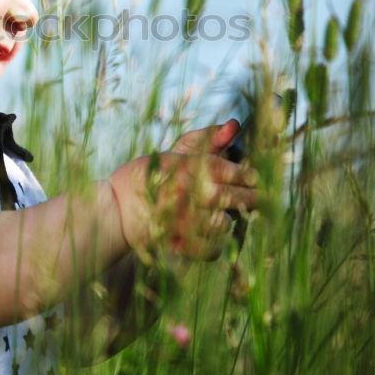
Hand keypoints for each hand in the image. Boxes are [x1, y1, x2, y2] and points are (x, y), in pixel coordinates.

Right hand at [107, 119, 257, 259]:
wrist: (114, 210)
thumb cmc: (145, 178)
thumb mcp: (173, 153)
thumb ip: (206, 138)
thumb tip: (236, 124)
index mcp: (186, 167)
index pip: (229, 169)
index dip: (246, 174)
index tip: (254, 177)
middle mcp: (187, 193)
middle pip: (231, 196)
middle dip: (251, 197)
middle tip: (260, 198)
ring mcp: (183, 221)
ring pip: (223, 224)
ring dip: (229, 221)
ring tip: (230, 216)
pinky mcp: (178, 244)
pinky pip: (210, 250)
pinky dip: (216, 246)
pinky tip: (213, 237)